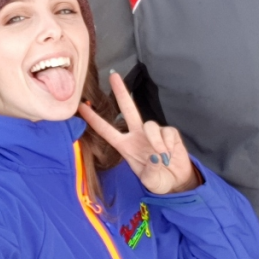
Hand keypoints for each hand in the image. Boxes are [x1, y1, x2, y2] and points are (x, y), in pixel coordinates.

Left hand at [79, 71, 198, 194]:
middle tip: (113, 75)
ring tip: (161, 155)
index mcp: (126, 146)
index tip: (81, 106)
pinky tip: (170, 152)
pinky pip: (167, 132)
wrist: (177, 182)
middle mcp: (137, 135)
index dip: (94, 119)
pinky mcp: (169, 133)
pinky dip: (168, 143)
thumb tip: (154, 158)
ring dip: (155, 140)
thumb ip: (150, 173)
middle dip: (121, 92)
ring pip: (150, 124)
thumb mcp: (151, 182)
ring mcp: (153, 133)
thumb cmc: (158, 181)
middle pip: (127, 109)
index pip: (106, 130)